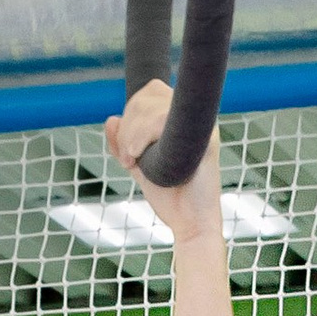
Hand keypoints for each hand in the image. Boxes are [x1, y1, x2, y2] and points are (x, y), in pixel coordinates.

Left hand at [102, 76, 224, 249]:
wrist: (191, 224)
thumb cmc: (170, 197)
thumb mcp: (140, 166)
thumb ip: (124, 145)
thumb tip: (111, 119)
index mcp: (182, 118)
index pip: (151, 91)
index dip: (132, 113)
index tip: (127, 149)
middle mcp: (194, 116)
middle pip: (149, 93)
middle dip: (128, 126)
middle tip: (127, 159)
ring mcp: (201, 124)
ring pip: (152, 105)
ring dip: (131, 135)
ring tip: (132, 163)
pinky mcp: (205, 137)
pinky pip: (161, 119)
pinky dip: (141, 136)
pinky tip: (138, 157)